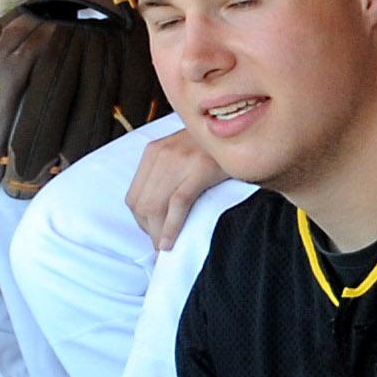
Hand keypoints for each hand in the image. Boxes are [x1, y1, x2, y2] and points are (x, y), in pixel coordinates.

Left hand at [126, 134, 230, 250]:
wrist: (243, 128)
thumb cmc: (215, 149)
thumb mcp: (183, 154)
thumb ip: (168, 174)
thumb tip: (160, 212)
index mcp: (154, 152)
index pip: (134, 196)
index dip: (141, 222)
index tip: (154, 235)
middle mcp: (162, 154)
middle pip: (142, 204)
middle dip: (149, 232)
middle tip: (162, 247)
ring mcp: (180, 160)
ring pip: (156, 207)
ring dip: (159, 234)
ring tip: (167, 248)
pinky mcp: (199, 168)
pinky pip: (178, 203)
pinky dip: (172, 227)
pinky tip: (172, 241)